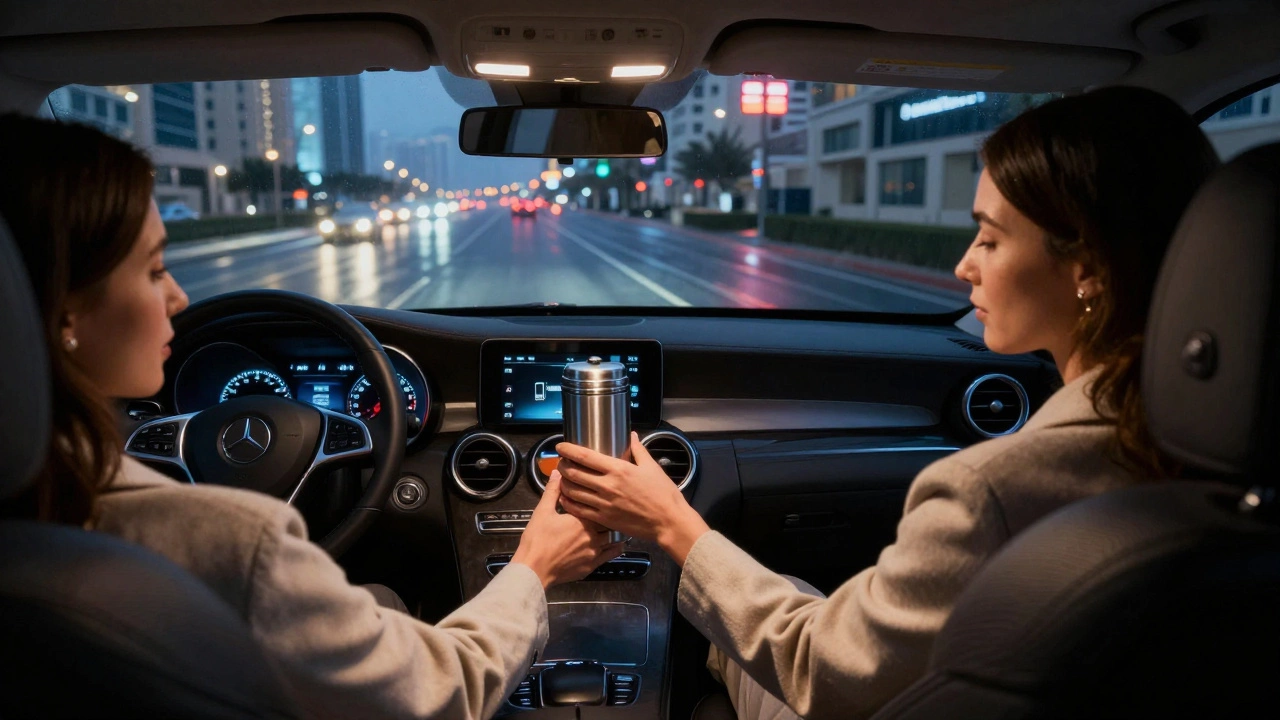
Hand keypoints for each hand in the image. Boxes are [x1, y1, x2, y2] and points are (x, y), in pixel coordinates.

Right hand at [511, 473, 623, 588]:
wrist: (534, 569)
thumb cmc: (537, 541)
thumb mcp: (542, 511)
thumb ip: (553, 491)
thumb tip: (557, 473)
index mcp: (582, 519)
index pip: (599, 505)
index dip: (601, 502)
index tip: (603, 497)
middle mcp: (592, 535)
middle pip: (609, 522)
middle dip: (609, 517)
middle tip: (612, 511)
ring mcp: (594, 552)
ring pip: (613, 539)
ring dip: (613, 532)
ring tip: (615, 526)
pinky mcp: (591, 566)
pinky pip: (610, 555)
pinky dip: (615, 549)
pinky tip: (617, 545)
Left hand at [557, 432, 710, 566]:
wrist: (668, 521)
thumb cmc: (663, 494)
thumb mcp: (651, 467)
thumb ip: (638, 450)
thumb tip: (632, 436)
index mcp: (618, 469)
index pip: (585, 456)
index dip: (568, 450)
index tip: (561, 446)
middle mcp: (608, 486)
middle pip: (574, 473)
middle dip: (562, 465)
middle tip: (561, 462)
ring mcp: (604, 504)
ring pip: (573, 491)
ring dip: (563, 482)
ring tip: (562, 478)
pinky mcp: (604, 519)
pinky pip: (579, 510)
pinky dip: (569, 502)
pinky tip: (566, 498)